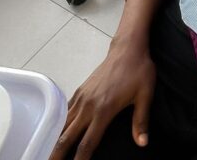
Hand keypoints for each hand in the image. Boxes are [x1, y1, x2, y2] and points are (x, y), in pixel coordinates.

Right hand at [49, 36, 157, 159]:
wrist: (128, 48)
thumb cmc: (139, 70)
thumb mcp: (145, 96)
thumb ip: (141, 121)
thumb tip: (142, 143)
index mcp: (104, 110)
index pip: (88, 142)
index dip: (80, 159)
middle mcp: (88, 106)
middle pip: (67, 136)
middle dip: (57, 154)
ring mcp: (82, 97)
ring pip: (63, 124)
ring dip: (55, 140)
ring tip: (50, 154)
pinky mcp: (81, 91)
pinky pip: (66, 111)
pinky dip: (60, 124)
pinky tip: (58, 132)